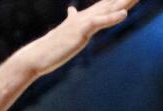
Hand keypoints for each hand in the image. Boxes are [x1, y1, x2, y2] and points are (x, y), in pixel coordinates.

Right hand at [13, 0, 137, 76]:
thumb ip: (71, 19)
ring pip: (109, 9)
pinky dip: (112, 18)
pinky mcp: (81, 31)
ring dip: (124, 2)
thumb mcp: (66, 30)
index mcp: (85, 17)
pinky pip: (99, 22)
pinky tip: (124, 14)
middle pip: (111, 3)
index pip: (107, 5)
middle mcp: (86, 16)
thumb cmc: (52, 45)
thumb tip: (72, 10)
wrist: (37, 54)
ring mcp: (84, 23)